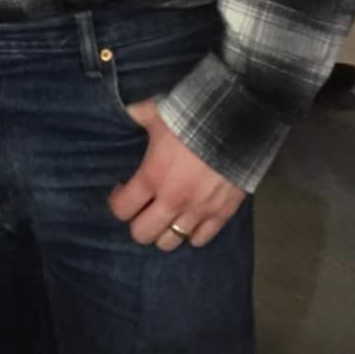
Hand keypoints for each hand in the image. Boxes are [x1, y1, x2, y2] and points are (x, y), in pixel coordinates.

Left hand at [108, 99, 246, 250]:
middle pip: (142, 234)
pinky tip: (190, 220)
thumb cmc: (193, 117)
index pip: (121, 209)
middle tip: (142, 209)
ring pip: (170, 242)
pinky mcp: (222, 214)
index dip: (117, 202)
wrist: (238, 124)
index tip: (122, 191)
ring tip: (166, 217)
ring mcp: (198, 211)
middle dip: (138, 223)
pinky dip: (193, 234)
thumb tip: (126, 111)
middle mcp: (172, 200)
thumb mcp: (157, 112)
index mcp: (152, 176)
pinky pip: (201, 240)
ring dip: (164, 232)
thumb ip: (138, 114)